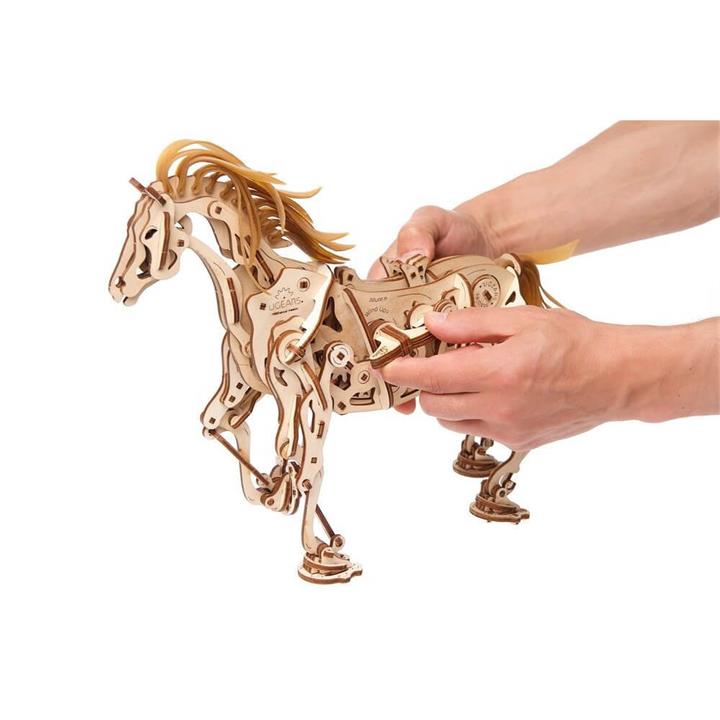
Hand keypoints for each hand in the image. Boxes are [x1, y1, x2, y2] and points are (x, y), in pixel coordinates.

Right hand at [369, 205, 500, 413]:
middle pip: (382, 342)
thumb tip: (411, 257)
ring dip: (407, 378)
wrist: (490, 242)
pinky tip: (440, 392)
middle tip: (388, 388)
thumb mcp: (433, 221)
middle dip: (384, 367)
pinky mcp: (446, 335)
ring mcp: (422, 324)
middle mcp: (398, 308)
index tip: (365, 355)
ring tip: (408, 401)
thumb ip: (418, 232)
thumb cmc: (452, 230)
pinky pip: (438, 357)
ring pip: (409, 356)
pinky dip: (438, 374)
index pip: (362, 311)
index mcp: (385, 283)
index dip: (360, 336)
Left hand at [375, 306, 646, 449]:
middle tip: (432, 365)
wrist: (617, 378)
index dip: (404, 372)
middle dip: (425, 386)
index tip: (390, 367)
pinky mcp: (519, 442)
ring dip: (447, 401)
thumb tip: (432, 323)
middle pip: (434, 406)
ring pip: (452, 423)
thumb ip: (471, 323)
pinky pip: (477, 431)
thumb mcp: (521, 319)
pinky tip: (490, 392)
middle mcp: (498, 409)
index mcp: (497, 373)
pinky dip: (471, 414)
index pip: (432, 378)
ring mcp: (508, 430)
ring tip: (466, 377)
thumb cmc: (574, 341)